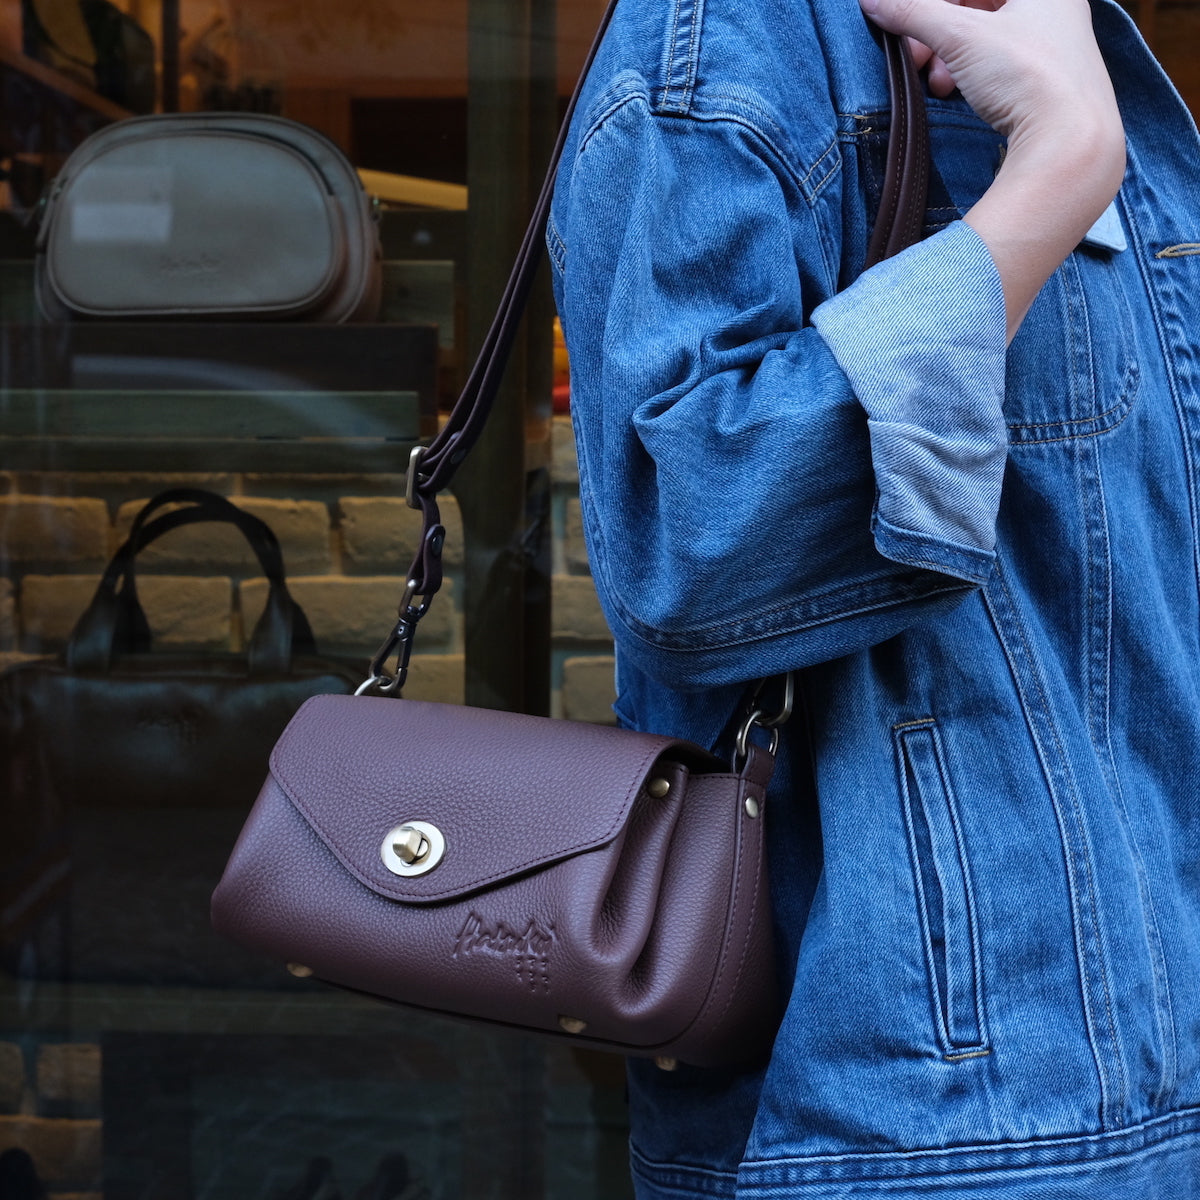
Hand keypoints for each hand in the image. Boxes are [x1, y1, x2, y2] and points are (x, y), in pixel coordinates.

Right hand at [860, 0, 1126, 340]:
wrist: (1071, 142)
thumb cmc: (1030, 75)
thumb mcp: (961, 36)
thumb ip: (914, 12)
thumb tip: (872, 1)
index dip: (935, 5)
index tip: (906, 19)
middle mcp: (1057, 7)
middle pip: (981, 7)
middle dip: (940, 31)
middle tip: (915, 56)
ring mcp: (1056, 46)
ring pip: (988, 37)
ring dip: (951, 56)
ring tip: (936, 81)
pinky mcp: (1050, 83)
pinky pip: (1000, 65)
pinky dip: (971, 75)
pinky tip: (955, 92)